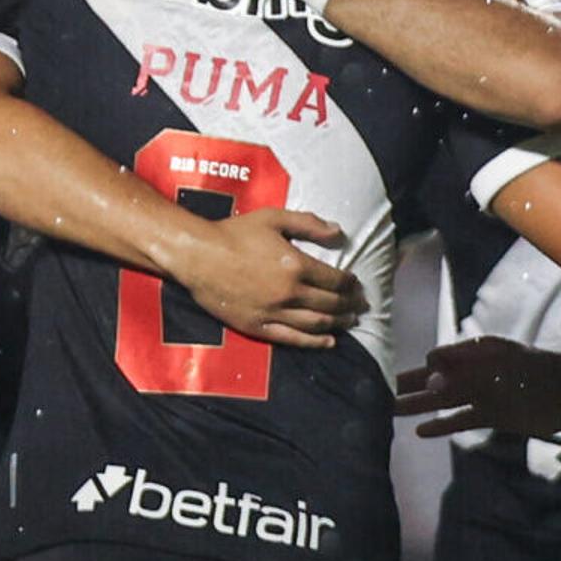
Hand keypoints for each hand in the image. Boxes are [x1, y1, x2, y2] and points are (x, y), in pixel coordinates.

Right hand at [163, 208, 358, 348]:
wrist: (198, 256)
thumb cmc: (235, 233)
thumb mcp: (274, 218)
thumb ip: (309, 224)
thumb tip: (339, 233)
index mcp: (296, 265)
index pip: (335, 280)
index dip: (351, 284)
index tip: (357, 284)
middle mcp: (289, 293)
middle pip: (330, 303)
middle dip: (350, 305)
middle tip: (361, 305)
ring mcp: (274, 313)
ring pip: (316, 323)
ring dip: (338, 323)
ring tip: (350, 322)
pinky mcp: (258, 326)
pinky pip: (293, 339)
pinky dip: (314, 342)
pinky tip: (328, 341)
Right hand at [397, 336, 560, 440]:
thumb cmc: (536, 377)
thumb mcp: (499, 369)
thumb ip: (464, 370)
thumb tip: (429, 372)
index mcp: (478, 353)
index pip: (439, 358)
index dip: (419, 368)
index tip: (393, 375)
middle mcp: (477, 372)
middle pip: (437, 378)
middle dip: (410, 385)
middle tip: (380, 391)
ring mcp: (484, 394)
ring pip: (444, 399)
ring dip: (419, 405)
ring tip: (392, 411)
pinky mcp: (493, 415)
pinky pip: (461, 418)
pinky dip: (442, 425)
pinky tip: (421, 432)